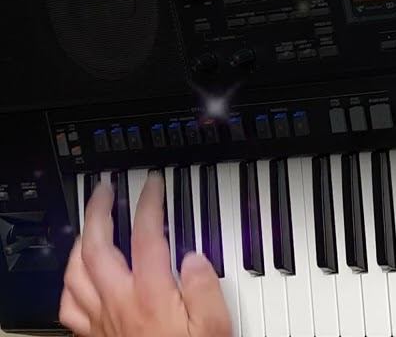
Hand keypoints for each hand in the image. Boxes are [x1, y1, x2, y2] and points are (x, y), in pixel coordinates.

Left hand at [58, 173, 231, 336]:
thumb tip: (194, 256)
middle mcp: (119, 303)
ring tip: (89, 224)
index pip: (146, 235)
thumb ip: (204, 287)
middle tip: (105, 189)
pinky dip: (69, 282)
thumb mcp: (217, 326)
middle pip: (97, 246)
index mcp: (152, 294)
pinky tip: (78, 275)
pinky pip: (68, 304)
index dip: (147, 202)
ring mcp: (101, 321)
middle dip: (98, 211)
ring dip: (79, 241)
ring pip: (75, 272)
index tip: (150, 184)